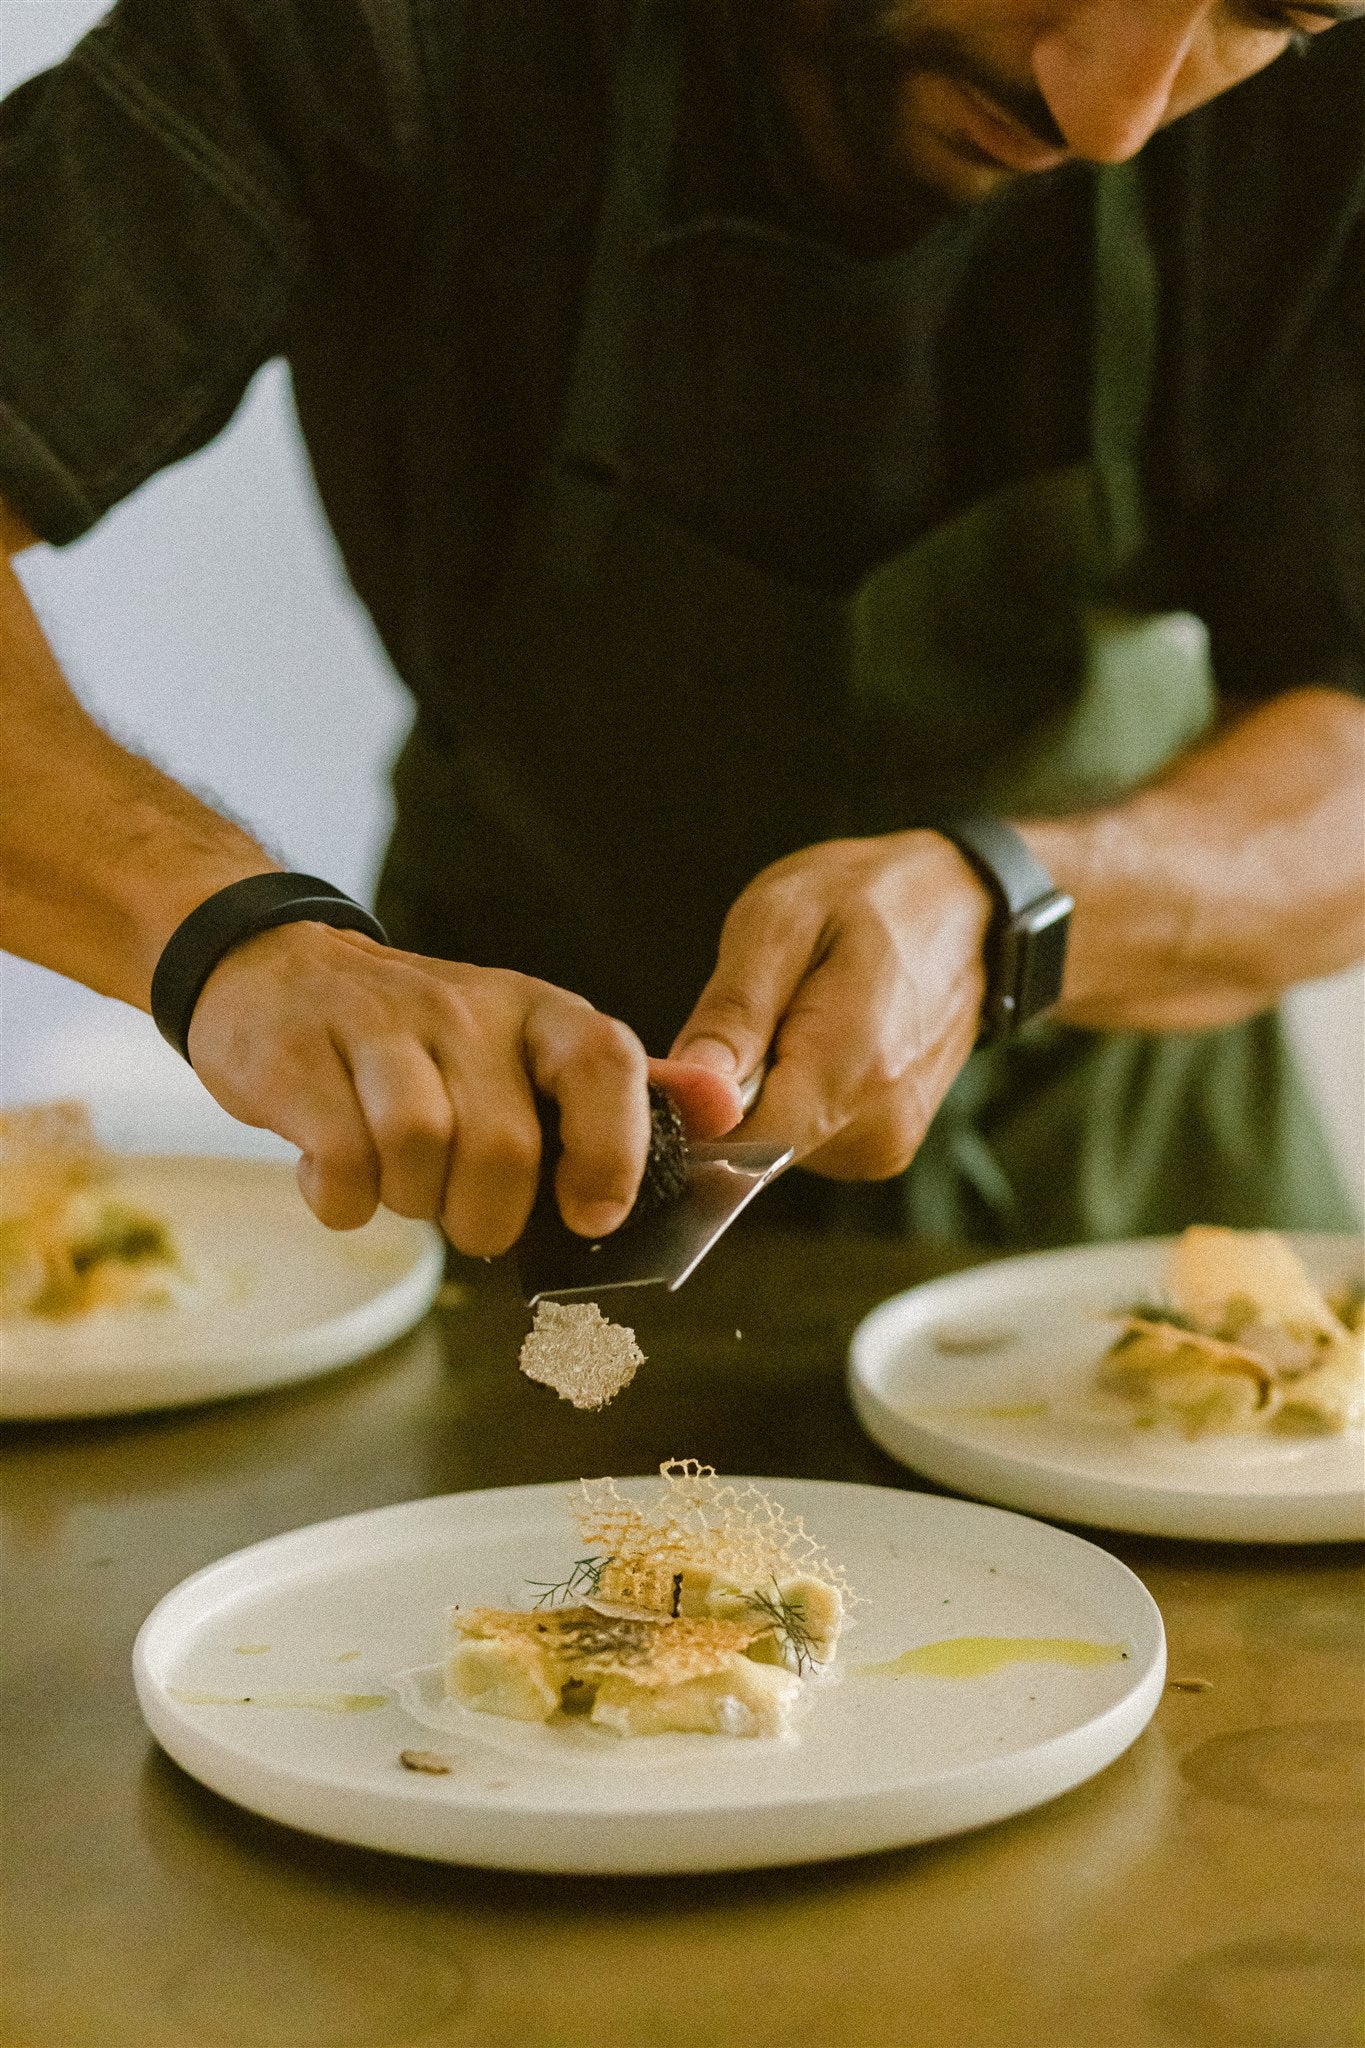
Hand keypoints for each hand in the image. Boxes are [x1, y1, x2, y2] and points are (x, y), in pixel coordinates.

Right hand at [187, 924, 742, 1254]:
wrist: (274, 972)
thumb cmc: (419, 1040)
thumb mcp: (519, 1047)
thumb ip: (610, 1092)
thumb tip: (719, 1111)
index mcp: (537, 1012)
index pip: (605, 1063)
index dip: (614, 1150)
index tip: (596, 1216)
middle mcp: (465, 1008)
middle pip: (504, 1145)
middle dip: (486, 1216)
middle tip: (464, 1215)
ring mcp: (378, 1026)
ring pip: (420, 1147)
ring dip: (414, 1203)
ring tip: (400, 1185)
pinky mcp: (297, 1055)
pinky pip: (342, 1161)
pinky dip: (346, 1201)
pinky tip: (342, 1182)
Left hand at [671, 832, 991, 1178]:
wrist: (965, 910)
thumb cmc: (870, 899)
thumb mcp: (782, 919)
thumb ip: (734, 1011)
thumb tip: (689, 1092)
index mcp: (847, 1072)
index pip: (733, 1146)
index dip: (695, 1107)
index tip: (694, 1053)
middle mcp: (875, 1129)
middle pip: (751, 1147)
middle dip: (734, 1089)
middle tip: (765, 1009)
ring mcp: (886, 1145)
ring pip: (777, 1144)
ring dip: (767, 1090)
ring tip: (801, 1016)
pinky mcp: (885, 1148)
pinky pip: (810, 1139)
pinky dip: (798, 1096)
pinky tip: (821, 1041)